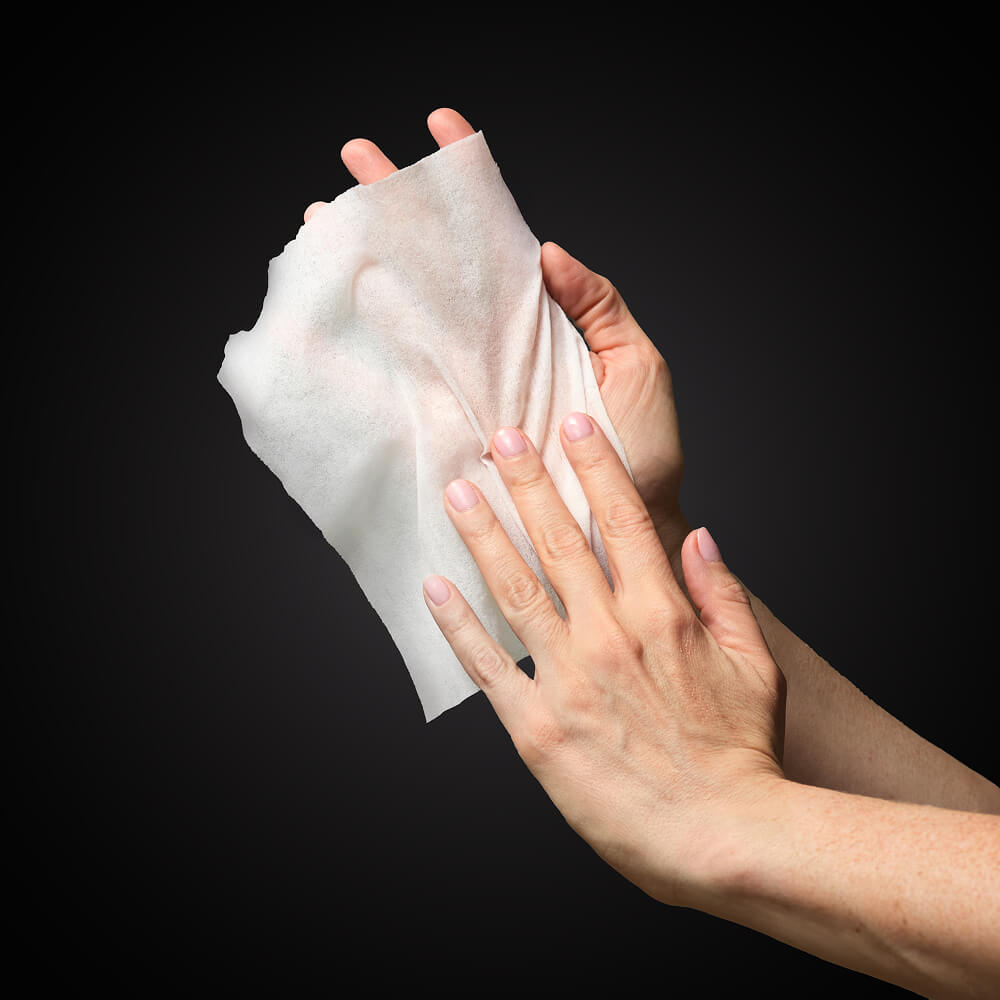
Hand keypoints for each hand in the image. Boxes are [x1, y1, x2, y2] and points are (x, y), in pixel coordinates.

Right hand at [304, 108, 688, 564]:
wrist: (623, 529)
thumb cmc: (641, 453)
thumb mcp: (637, 365)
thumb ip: (601, 306)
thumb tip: (551, 252)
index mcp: (548, 316)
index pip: (503, 236)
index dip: (472, 183)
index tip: (442, 126)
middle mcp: (502, 341)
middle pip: (445, 262)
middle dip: (399, 205)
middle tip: (356, 157)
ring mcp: (475, 380)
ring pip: (419, 308)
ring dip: (371, 259)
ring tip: (326, 216)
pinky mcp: (456, 422)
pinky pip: (414, 374)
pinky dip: (374, 341)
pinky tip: (340, 305)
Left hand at [421, 413, 784, 905]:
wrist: (724, 838)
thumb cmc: (743, 754)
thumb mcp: (755, 664)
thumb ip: (723, 594)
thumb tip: (701, 537)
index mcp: (664, 614)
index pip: (624, 519)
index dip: (596, 465)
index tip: (574, 422)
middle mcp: (611, 633)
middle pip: (560, 539)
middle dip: (528, 480)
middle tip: (500, 436)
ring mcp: (570, 677)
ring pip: (516, 588)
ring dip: (483, 534)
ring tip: (458, 491)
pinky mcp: (538, 726)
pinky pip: (489, 665)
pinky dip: (458, 624)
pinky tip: (434, 586)